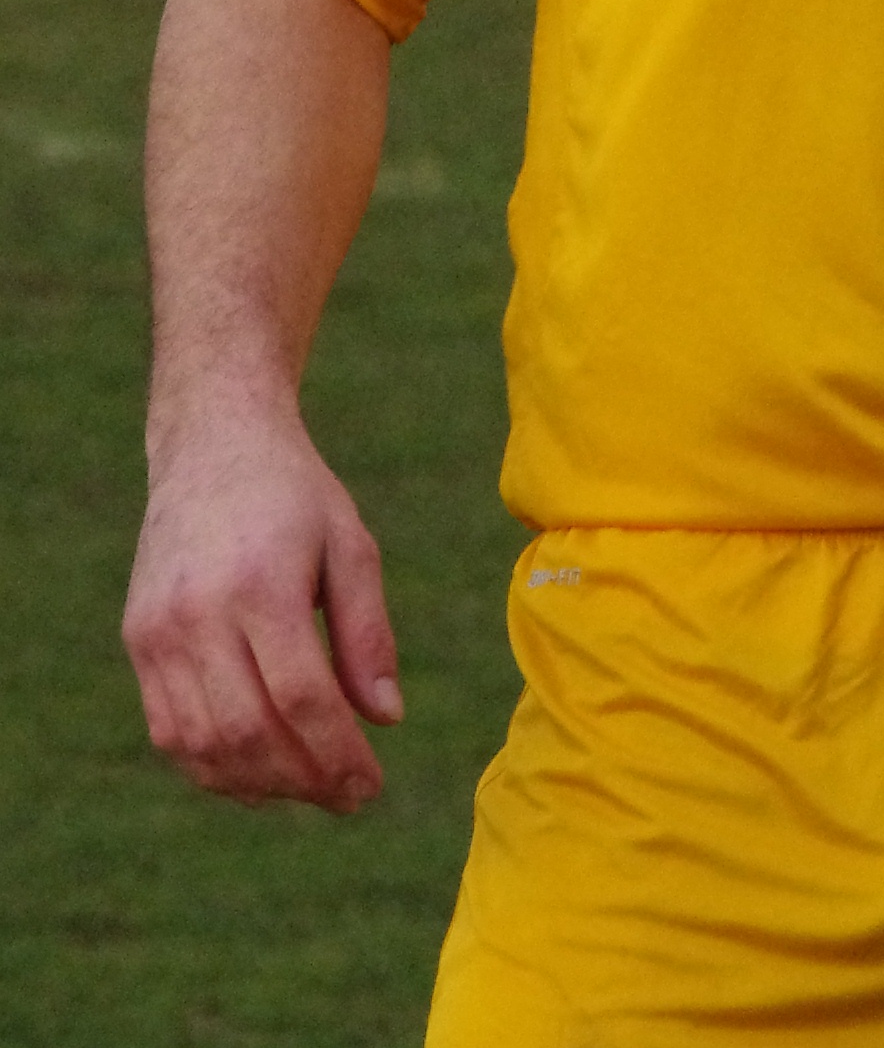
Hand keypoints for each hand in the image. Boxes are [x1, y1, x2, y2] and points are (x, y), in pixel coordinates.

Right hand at [123, 403, 401, 812]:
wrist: (213, 444)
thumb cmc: (296, 495)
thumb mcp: (351, 546)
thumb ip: (367, 634)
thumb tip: (386, 718)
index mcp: (261, 585)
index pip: (301, 700)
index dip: (338, 756)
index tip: (372, 786)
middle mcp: (199, 614)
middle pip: (250, 733)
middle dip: (305, 781)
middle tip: (349, 798)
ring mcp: (159, 632)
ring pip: (203, 745)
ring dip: (260, 785)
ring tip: (310, 789)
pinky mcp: (139, 641)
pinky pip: (170, 730)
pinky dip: (213, 766)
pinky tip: (259, 772)